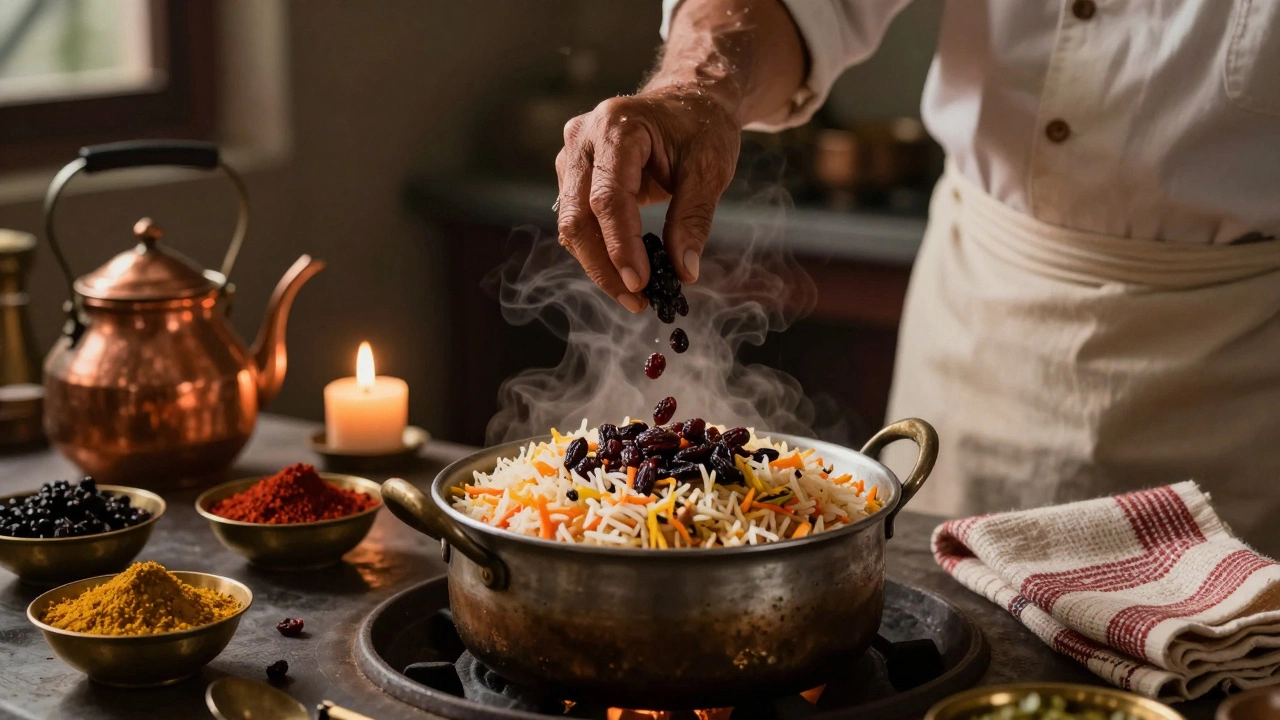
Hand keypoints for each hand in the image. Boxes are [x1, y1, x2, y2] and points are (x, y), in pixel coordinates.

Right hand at [555, 88, 739, 310]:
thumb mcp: (710, 168)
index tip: (639, 284)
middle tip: (637, 301)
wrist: (688, 101)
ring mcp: (573, 156)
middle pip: (579, 216)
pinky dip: (598, 252)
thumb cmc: (702, 128)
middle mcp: (583, 138)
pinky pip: (578, 222)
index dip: (620, 246)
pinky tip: (625, 272)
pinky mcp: (574, 175)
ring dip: (599, 265)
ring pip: (572, 224)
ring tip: (636, 294)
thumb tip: (684, 273)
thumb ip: (694, 218)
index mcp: (616, 126)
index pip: (608, 197)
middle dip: (604, 266)